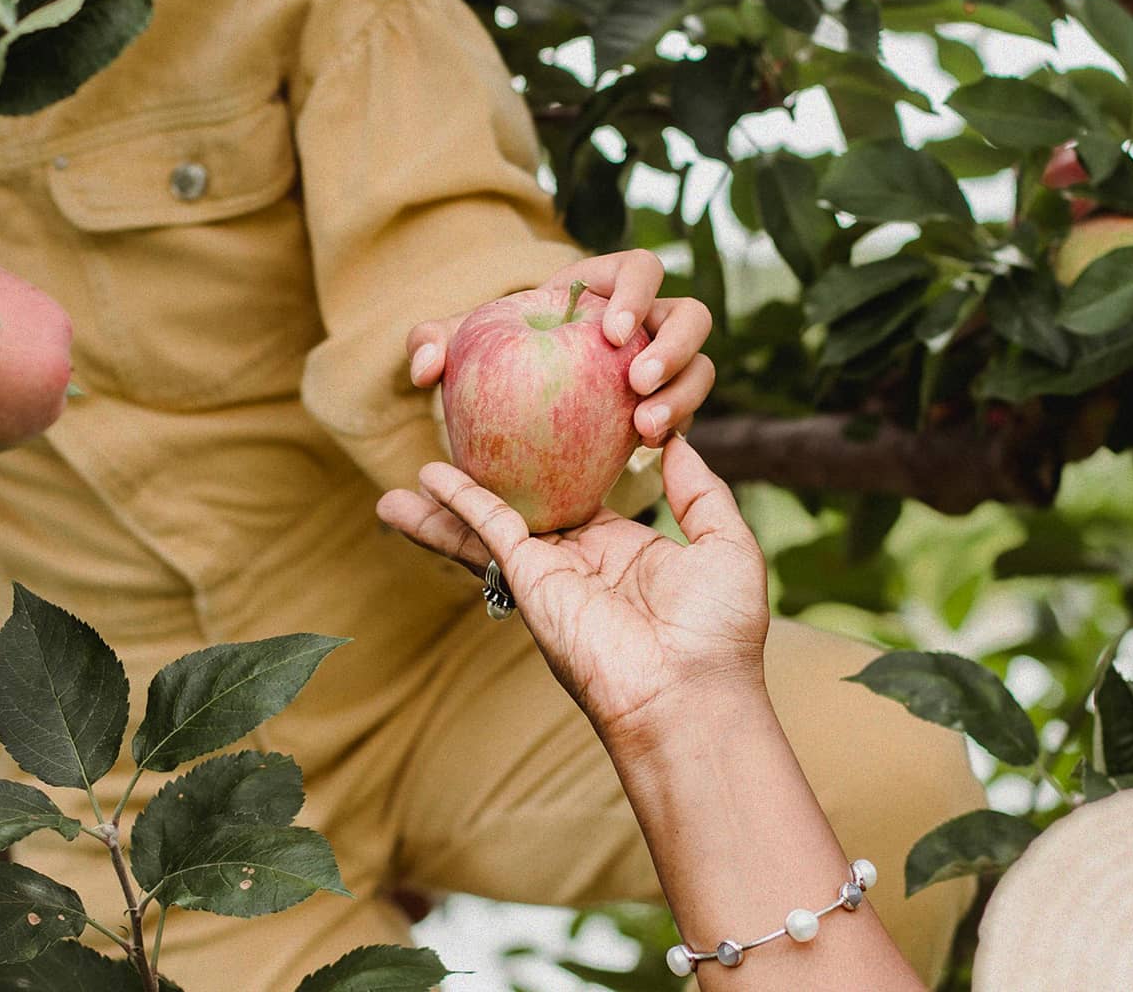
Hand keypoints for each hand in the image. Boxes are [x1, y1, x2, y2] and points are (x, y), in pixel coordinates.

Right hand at [376, 437, 769, 740]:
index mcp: (625, 551)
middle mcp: (580, 562)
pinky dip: (459, 503)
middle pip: (521, 512)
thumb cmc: (719, 634)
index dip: (555, 469)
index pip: (578, 499)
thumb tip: (677, 439)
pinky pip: (490, 531)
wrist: (690, 695)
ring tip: (406, 482)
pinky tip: (428, 479)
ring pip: (489, 527)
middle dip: (485, 490)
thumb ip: (700, 490)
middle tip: (452, 458)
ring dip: (447, 506)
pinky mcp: (533, 580)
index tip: (533, 436)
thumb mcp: (726, 545)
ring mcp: (551, 573)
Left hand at [404, 250, 714, 446]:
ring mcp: (661, 366)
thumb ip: (433, 344)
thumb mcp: (459, 350)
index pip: (639, 270)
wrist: (513, 408)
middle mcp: (644, 323)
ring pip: (700, 366)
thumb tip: (424, 365)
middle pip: (690, 315)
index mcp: (602, 288)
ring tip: (644, 429)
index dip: (635, 294)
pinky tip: (644, 452)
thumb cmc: (489, 362)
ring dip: (683, 393)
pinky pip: (687, 414)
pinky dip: (674, 429)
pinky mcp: (664, 408)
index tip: (611, 333)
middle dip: (674, 345)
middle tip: (636, 382)